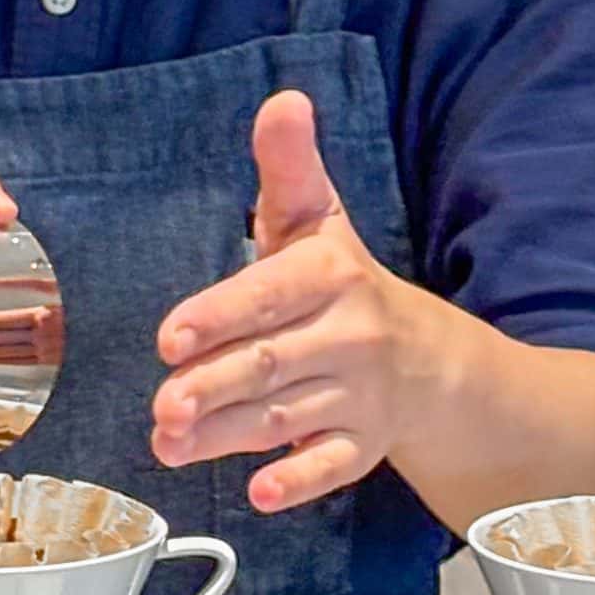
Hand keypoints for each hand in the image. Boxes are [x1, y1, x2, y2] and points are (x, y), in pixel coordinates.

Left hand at [150, 90, 447, 514]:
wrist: (433, 359)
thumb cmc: (343, 283)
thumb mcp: (316, 218)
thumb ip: (288, 166)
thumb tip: (283, 100)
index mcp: (330, 275)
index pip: (269, 294)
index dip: (220, 315)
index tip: (171, 337)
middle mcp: (349, 335)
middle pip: (270, 364)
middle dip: (212, 387)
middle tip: (161, 408)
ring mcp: (358, 394)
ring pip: (285, 417)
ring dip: (227, 436)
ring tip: (170, 444)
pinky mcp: (365, 444)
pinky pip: (334, 465)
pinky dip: (299, 481)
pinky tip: (260, 493)